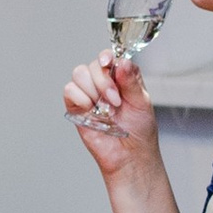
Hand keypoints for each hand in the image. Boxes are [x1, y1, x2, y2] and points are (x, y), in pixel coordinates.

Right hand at [62, 49, 159, 180]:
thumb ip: (131, 82)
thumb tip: (122, 62)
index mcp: (121, 78)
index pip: (109, 57)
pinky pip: (69, 90)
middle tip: (115, 100)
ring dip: (93, 89)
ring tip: (105, 108)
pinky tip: (91, 109)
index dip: (106, 57)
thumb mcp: (142, 102)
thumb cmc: (139, 130)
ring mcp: (89, 94)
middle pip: (93, 65)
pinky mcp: (77, 108)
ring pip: (79, 73)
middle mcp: (103, 83)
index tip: (108, 63)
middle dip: (103, 80)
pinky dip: (80, 97)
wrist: (130, 155)